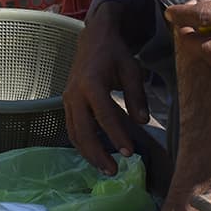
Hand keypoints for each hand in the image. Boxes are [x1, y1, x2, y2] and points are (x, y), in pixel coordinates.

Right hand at [63, 3, 157, 172]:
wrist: (93, 39)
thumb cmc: (115, 54)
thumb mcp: (131, 70)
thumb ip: (136, 96)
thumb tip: (143, 122)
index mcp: (91, 83)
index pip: (104, 116)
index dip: (117, 136)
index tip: (130, 153)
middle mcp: (75, 94)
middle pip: (83, 131)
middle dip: (98, 154)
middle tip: (114, 171)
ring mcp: (67, 99)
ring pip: (74, 133)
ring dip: (88, 154)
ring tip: (106, 168)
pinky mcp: (67, 104)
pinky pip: (72, 129)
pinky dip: (82, 144)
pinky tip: (95, 155)